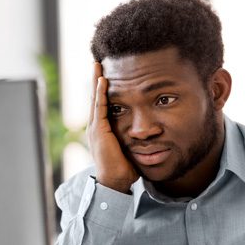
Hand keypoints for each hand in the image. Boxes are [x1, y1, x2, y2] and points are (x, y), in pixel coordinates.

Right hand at [87, 62, 138, 192]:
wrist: (115, 181)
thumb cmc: (125, 169)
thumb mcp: (131, 148)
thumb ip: (135, 138)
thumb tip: (149, 134)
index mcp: (102, 130)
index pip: (102, 104)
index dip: (103, 90)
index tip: (106, 74)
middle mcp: (96, 127)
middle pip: (95, 98)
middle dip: (96, 80)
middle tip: (98, 63)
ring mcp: (95, 128)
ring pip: (95, 99)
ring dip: (97, 81)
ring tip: (98, 65)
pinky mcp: (99, 131)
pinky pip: (100, 107)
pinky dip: (101, 94)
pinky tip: (103, 81)